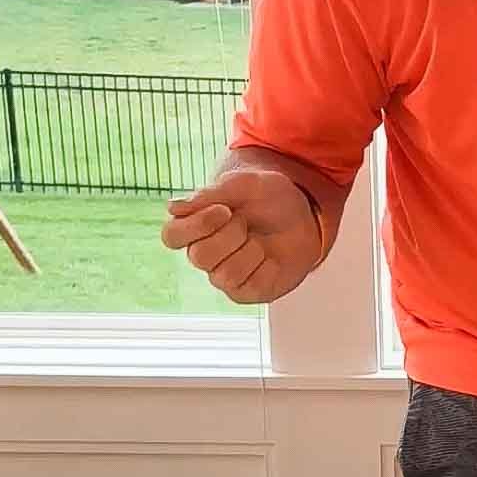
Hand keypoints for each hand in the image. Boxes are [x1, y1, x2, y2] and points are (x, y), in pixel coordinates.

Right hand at [161, 169, 321, 303]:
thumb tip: (173, 208)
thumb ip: (211, 193)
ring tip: (259, 239)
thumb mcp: (245, 184)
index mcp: (195, 227)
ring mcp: (224, 276)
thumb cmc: (268, 198)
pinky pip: (249, 287)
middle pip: (199, 257)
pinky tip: (270, 257)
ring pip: (224, 275)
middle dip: (231, 235)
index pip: (171, 236)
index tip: (223, 210)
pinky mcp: (246, 292)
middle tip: (246, 222)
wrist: (304, 214)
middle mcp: (204, 254)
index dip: (196, 225)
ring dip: (250, 251)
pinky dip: (266, 267)